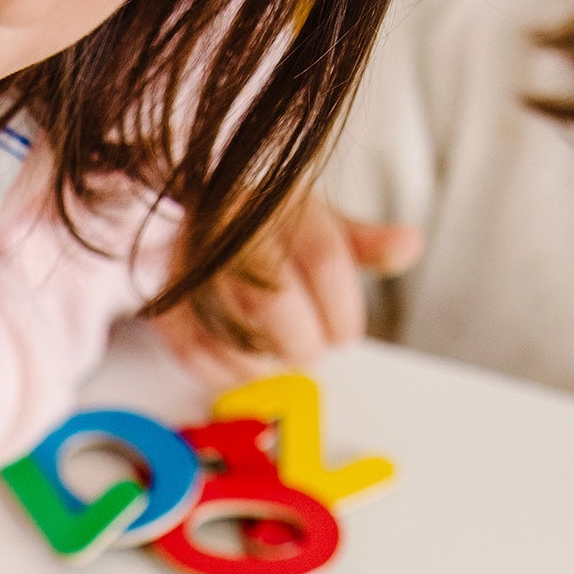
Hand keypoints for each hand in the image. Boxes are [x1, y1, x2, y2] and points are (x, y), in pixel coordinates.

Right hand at [154, 200, 422, 388]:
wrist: (186, 216)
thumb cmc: (264, 229)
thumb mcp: (318, 223)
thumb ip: (364, 242)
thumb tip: (411, 245)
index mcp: (278, 201)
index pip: (322, 257)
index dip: (342, 309)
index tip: (346, 334)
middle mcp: (230, 228)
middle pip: (273, 298)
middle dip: (302, 341)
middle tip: (313, 352)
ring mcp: (190, 264)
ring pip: (232, 330)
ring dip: (265, 361)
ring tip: (280, 358)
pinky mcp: (163, 301)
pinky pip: (194, 351)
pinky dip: (226, 372)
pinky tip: (246, 369)